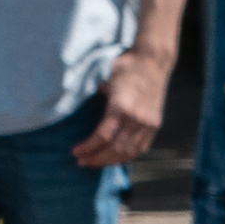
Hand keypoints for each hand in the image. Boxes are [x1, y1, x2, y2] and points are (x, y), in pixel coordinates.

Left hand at [72, 48, 170, 167]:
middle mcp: (136, 118)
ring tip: (94, 162)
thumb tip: (70, 107)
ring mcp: (148, 123)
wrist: (153, 61)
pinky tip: (114, 158)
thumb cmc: (125, 66)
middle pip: (115, 148)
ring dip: (110, 161)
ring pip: (128, 151)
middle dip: (96, 158)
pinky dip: (126, 157)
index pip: (102, 136)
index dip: (88, 147)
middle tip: (81, 162)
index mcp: (121, 106)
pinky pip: (141, 148)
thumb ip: (90, 96)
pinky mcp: (155, 124)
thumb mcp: (103, 78)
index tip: (75, 152)